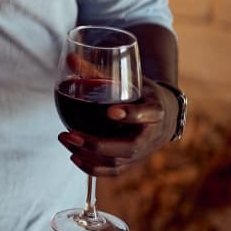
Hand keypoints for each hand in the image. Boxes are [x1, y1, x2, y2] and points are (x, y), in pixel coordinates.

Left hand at [57, 78, 173, 176]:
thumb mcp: (129, 80)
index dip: (131, 115)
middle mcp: (152, 135)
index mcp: (156, 110)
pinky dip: (94, 169)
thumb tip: (69, 58)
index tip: (110, 111)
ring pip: (119, 162)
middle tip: (70, 134)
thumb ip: (100, 72)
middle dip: (98, 144)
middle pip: (129, 146)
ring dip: (89, 156)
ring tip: (65, 139)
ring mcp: (143, 152)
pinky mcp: (133, 162)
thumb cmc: (142, 94)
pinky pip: (115, 172)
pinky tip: (73, 157)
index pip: (148, 114)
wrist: (165, 114)